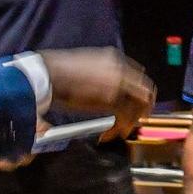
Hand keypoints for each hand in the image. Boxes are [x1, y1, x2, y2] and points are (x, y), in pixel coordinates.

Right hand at [37, 49, 154, 138]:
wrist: (48, 74)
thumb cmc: (56, 72)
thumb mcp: (83, 66)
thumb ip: (97, 75)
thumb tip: (99, 88)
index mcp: (113, 58)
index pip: (137, 74)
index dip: (136, 92)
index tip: (133, 103)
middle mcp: (120, 68)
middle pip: (145, 89)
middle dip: (141, 107)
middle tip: (135, 120)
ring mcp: (119, 83)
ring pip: (139, 105)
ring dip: (131, 121)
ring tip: (118, 131)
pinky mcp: (113, 99)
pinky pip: (125, 117)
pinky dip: (119, 129)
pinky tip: (107, 135)